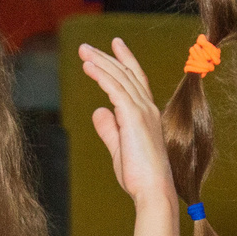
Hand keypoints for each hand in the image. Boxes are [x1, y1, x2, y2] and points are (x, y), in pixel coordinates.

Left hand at [80, 37, 179, 208]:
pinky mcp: (134, 117)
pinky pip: (116, 90)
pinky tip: (89, 68)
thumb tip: (98, 110)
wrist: (153, 190)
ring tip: (83, 51)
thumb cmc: (139, 175)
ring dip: (100, 62)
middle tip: (86, 47)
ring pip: (120, 78)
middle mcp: (147, 108)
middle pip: (126, 74)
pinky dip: (102, 76)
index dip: (125, 60)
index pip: (136, 80)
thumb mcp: (119, 147)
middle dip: (106, 57)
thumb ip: (109, 128)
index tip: (115, 45)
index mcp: (146, 114)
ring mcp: (143, 111)